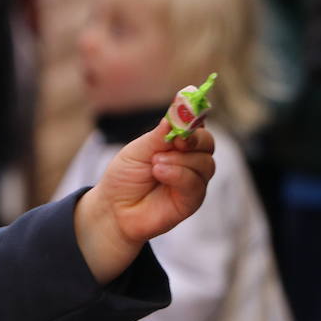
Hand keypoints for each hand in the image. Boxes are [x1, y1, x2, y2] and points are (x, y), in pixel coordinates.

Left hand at [74, 118, 215, 282]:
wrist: (113, 209)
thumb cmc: (124, 178)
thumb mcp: (138, 150)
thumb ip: (160, 134)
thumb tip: (177, 111)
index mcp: (177, 144)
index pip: (197, 126)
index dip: (194, 120)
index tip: (183, 118)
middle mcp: (190, 161)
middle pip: (208, 143)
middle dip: (193, 139)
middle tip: (174, 141)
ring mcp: (192, 181)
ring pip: (205, 163)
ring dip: (179, 160)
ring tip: (155, 164)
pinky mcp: (191, 201)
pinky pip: (196, 184)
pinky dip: (179, 175)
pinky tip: (160, 173)